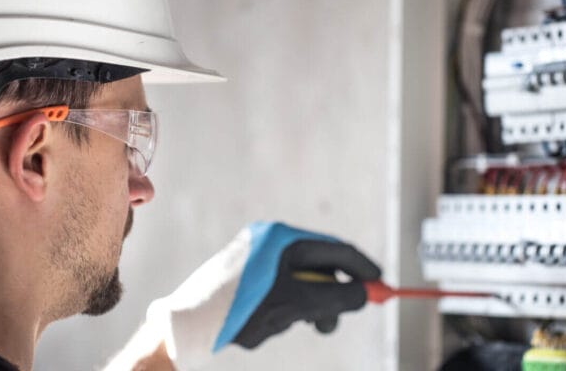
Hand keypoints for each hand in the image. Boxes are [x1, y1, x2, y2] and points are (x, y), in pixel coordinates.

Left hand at [146, 221, 380, 369]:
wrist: (184, 326)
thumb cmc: (237, 310)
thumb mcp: (295, 304)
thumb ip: (336, 297)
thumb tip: (364, 295)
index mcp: (280, 238)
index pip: (334, 249)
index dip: (361, 268)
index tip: (380, 286)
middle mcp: (268, 242)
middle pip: (318, 268)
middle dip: (326, 299)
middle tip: (329, 324)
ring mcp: (255, 259)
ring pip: (298, 286)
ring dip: (299, 310)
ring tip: (279, 326)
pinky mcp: (244, 278)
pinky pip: (278, 294)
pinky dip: (279, 312)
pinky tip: (258, 327)